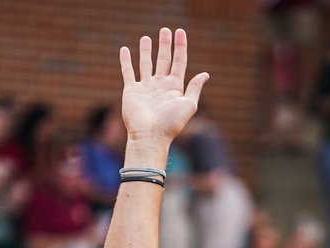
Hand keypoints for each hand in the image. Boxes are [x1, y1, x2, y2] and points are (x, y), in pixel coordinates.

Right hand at [119, 28, 208, 144]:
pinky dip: (126, 61)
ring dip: (146, 51)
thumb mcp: (189, 105)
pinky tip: (124, 50)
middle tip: (165, 30)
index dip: (180, 46)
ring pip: (145, 64)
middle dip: (164, 45)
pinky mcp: (131, 90)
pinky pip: (128, 72)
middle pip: (163, 60)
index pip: (179, 62)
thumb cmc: (171, 124)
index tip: (180, 32)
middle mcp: (160, 85)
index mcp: (175, 87)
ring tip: (146, 38)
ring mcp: (145, 87)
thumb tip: (205, 74)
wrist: (150, 136)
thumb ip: (195, 88)